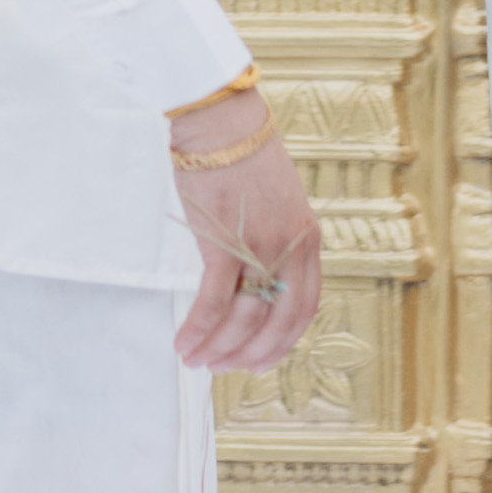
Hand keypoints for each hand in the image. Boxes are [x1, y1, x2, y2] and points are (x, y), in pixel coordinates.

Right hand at [168, 89, 320, 372]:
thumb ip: (273, 244)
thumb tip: (252, 284)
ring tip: (196, 360)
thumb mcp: (277, 205)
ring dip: (218, 347)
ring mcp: (260, 246)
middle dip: (248, 354)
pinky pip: (213, 301)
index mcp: (308, 239)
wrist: (222, 123)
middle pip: (276, 321)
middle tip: (222, 369)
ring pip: (243, 317)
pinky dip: (198, 328)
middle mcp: (292, 247)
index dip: (281, 343)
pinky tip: (183, 342)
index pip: (304, 308)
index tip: (259, 363)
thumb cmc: (243, 158)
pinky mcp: (224, 242)